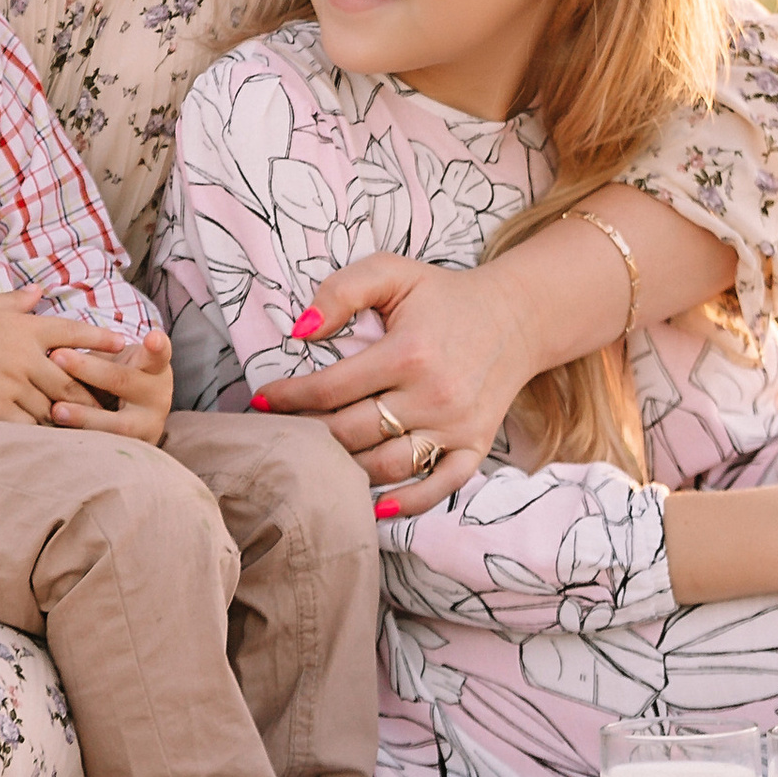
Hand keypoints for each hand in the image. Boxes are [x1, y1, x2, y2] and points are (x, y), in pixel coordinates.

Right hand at [0, 288, 121, 423]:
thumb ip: (16, 302)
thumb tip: (39, 293)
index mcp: (25, 327)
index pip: (75, 332)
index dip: (102, 340)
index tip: (124, 346)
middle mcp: (24, 354)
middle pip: (73, 378)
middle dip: (94, 392)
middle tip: (114, 404)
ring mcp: (11, 381)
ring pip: (54, 405)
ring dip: (72, 417)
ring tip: (94, 430)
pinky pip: (28, 424)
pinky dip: (43, 432)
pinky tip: (55, 442)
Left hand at [49, 331, 173, 443]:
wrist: (130, 416)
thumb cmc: (114, 377)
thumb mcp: (112, 362)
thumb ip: (94, 357)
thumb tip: (52, 353)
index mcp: (155, 368)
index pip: (159, 355)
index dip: (157, 347)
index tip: (152, 338)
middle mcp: (158, 397)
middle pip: (123, 381)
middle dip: (87, 369)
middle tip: (56, 356)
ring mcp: (150, 427)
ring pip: (118, 425)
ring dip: (84, 416)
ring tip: (56, 410)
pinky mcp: (136, 451)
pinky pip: (108, 450)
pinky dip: (83, 442)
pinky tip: (58, 436)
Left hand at [250, 254, 514, 512]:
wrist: (517, 316)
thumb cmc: (443, 296)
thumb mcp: (393, 272)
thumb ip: (342, 291)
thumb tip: (300, 331)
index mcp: (408, 352)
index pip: (331, 388)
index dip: (288, 397)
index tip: (260, 401)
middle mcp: (434, 395)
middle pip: (352, 433)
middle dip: (308, 435)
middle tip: (281, 433)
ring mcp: (457, 427)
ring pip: (386, 466)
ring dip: (345, 468)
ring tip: (316, 461)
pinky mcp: (475, 447)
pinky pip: (438, 488)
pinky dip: (407, 502)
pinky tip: (375, 504)